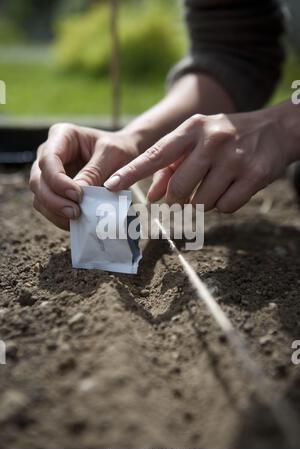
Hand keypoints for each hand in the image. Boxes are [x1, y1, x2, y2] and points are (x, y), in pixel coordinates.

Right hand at [29, 123, 138, 228]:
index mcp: (62, 135)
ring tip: (78, 219)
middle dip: (54, 200)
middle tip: (75, 213)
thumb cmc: (119, 149)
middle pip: (38, 180)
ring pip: (39, 196)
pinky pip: (48, 207)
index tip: (78, 195)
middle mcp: (49, 153)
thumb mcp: (112, 155)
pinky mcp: (54, 190)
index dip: (58, 180)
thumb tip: (76, 197)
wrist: (126, 155)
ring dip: (55, 212)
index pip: (49, 159)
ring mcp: (48, 173)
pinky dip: (60, 217)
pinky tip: (76, 223)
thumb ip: (94, 173)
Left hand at [104, 109, 289, 212]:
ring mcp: (234, 158)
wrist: (276, 129)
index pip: (155, 155)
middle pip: (178, 190)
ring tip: (217, 181)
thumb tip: (150, 197)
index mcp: (192, 129)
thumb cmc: (225, 137)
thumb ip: (170, 167)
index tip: (109, 186)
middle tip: (189, 190)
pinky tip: (233, 186)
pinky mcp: (254, 175)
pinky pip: (225, 207)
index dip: (131, 173)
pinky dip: (225, 204)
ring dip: (204, 201)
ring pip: (202, 202)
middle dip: (178, 198)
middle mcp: (212, 141)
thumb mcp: (196, 141)